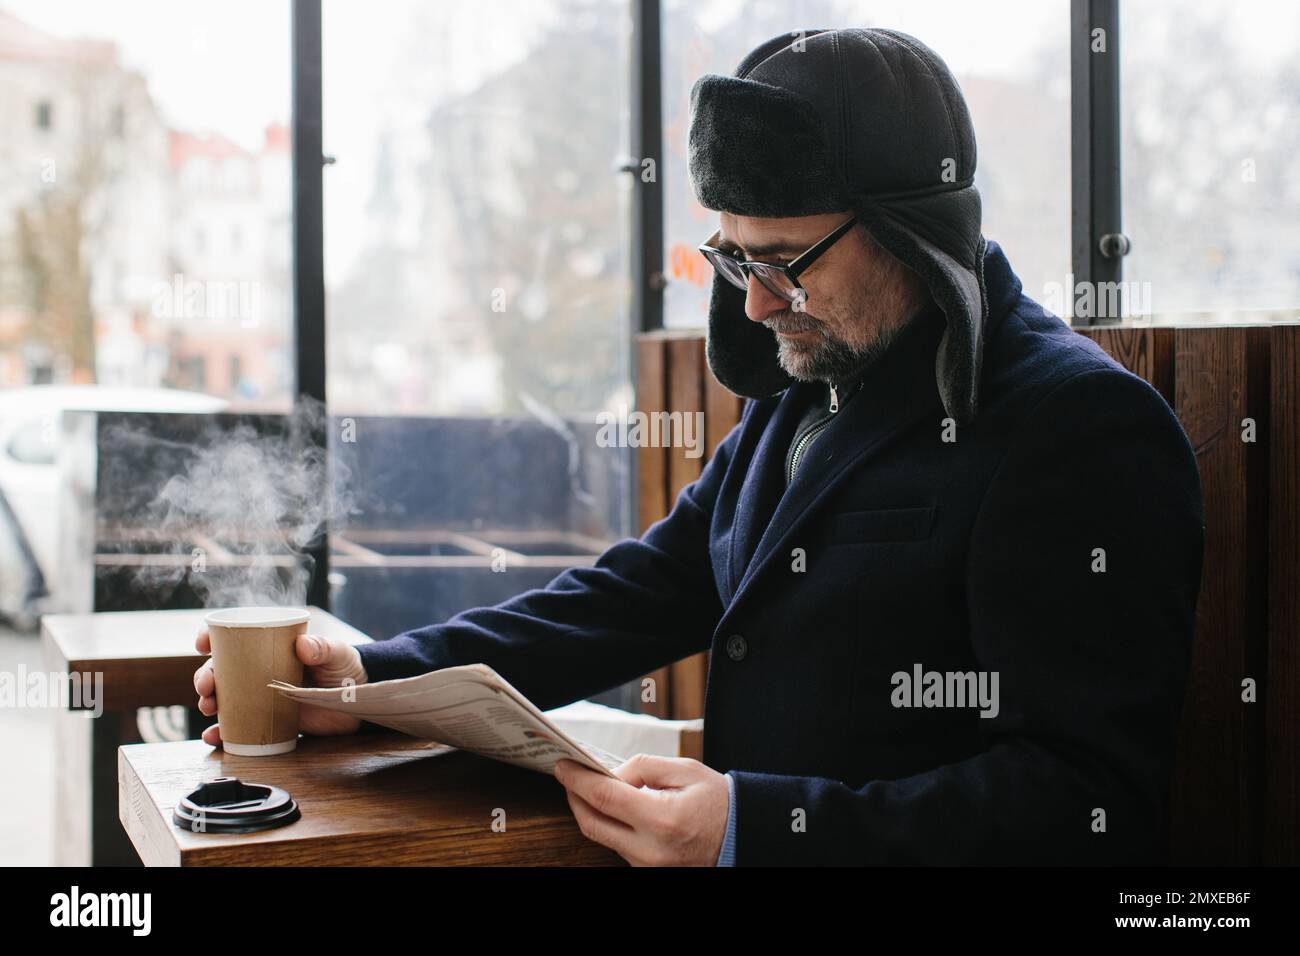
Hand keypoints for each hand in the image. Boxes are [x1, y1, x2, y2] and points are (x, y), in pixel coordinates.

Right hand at [193, 627, 368, 745]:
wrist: (357, 700)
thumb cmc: (345, 668)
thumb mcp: (337, 653)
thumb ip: (322, 648)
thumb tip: (303, 645)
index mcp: (271, 648)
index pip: (235, 639)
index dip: (212, 638)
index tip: (203, 643)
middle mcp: (259, 671)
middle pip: (222, 671)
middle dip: (206, 677)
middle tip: (206, 687)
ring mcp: (261, 697)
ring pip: (225, 699)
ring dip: (210, 703)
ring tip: (209, 708)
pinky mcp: (267, 721)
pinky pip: (239, 728)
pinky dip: (222, 733)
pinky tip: (213, 737)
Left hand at [553, 754, 729, 865]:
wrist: (741, 836)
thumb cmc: (716, 801)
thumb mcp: (685, 770)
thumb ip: (643, 767)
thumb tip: (611, 774)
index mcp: (662, 820)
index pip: (604, 797)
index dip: (577, 779)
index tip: (563, 765)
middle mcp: (650, 850)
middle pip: (591, 823)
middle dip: (574, 797)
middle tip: (568, 775)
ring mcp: (647, 866)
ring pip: (602, 836)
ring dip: (590, 810)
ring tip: (588, 786)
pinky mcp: (646, 871)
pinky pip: (617, 845)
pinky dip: (608, 824)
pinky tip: (609, 806)